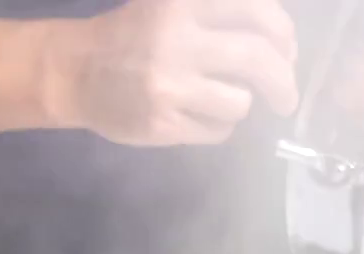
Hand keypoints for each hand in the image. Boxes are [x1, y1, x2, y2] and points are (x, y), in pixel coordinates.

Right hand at [44, 0, 298, 146]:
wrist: (75, 72)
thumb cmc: (133, 34)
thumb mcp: (170, 4)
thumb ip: (220, 11)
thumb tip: (283, 41)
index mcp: (182, 2)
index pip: (259, 13)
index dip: (285, 35)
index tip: (287, 52)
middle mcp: (176, 39)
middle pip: (257, 60)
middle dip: (283, 83)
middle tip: (286, 97)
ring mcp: (168, 85)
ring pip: (240, 102)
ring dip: (241, 106)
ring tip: (221, 102)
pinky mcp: (161, 122)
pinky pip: (217, 131)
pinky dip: (218, 127)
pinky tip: (196, 116)